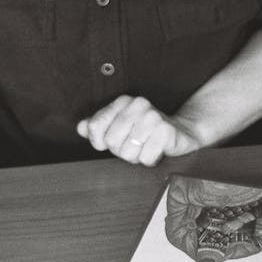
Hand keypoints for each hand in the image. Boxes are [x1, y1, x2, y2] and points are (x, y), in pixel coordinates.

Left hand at [77, 96, 200, 165]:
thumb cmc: (146, 131)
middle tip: (134, 145)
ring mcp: (153, 117)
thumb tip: (80, 128)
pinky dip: (149, 160)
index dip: (98, 141)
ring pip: (128, 152)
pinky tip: (155, 150)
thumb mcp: (119, 126)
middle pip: (111, 142)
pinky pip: (145, 158)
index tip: (107, 143)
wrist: (181, 131)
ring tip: (145, 147)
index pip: (95, 126)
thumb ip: (98, 126)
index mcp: (123, 102)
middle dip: (121, 150)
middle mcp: (138, 105)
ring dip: (136, 156)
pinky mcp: (166, 131)